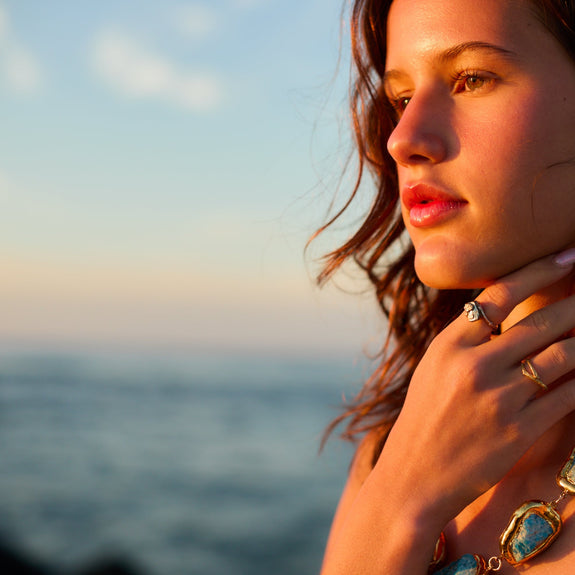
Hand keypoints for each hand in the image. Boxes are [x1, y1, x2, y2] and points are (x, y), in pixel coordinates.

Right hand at [377, 250, 574, 525]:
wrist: (415, 475)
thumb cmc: (424, 418)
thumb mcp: (433, 368)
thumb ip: (465, 339)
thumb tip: (502, 311)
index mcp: (448, 345)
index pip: (499, 295)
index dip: (538, 270)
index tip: (566, 255)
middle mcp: (474, 365)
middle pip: (540, 322)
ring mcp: (499, 397)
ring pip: (562, 356)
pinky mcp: (520, 429)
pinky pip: (569, 395)